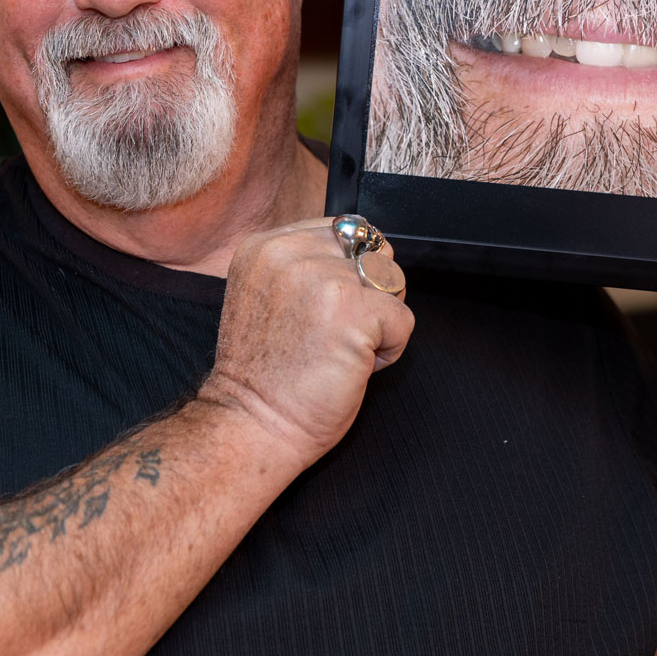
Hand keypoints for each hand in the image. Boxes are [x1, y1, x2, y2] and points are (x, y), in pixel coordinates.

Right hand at [199, 216, 413, 465]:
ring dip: (380, 321)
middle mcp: (291, 254)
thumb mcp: (270, 295)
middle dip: (370, 293)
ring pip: (393, 281)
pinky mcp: (354, 312)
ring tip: (341, 350)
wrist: (252, 426)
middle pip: (374, 251)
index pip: (345, 230)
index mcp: (266, 246)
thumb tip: (368, 251)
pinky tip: (351, 367)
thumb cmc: (266, 376)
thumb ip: (308, 265)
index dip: (350, 273)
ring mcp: (323, 280)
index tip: (323, 313)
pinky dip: (390, 350)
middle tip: (335, 335)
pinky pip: (404, 320)